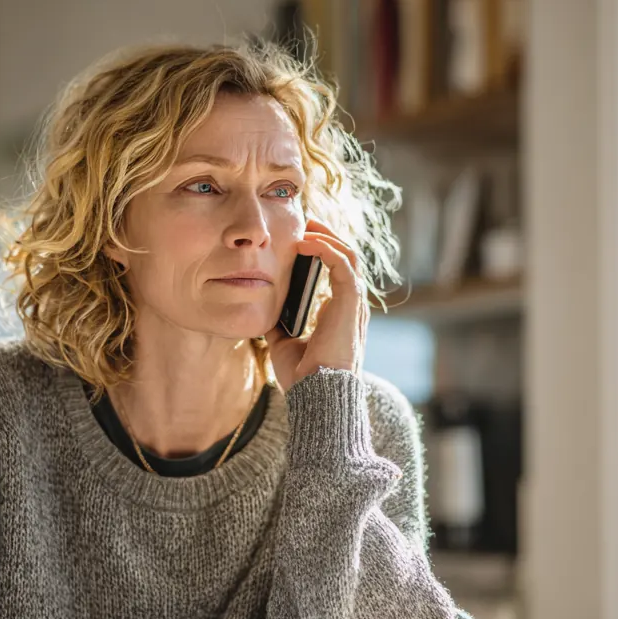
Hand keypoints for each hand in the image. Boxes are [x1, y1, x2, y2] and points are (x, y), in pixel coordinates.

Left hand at [266, 218, 367, 390]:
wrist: (316, 395)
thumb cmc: (303, 377)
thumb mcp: (284, 344)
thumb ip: (280, 325)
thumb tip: (263, 312)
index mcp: (340, 315)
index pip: (339, 274)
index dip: (324, 253)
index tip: (301, 241)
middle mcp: (351, 307)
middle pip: (347, 259)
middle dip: (328, 237)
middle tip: (305, 223)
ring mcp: (354, 304)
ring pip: (349, 256)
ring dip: (327, 237)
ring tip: (306, 227)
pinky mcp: (350, 303)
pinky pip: (343, 264)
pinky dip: (326, 248)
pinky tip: (306, 243)